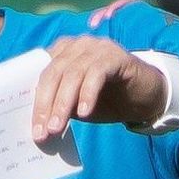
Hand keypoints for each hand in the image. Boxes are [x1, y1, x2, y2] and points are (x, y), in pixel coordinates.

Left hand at [32, 36, 167, 143]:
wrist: (145, 96)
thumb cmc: (107, 100)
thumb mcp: (79, 106)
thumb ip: (61, 108)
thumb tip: (40, 126)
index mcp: (63, 53)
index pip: (42, 75)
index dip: (35, 102)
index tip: (34, 130)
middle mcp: (77, 45)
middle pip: (54, 73)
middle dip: (46, 105)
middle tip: (43, 132)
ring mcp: (96, 47)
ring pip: (72, 74)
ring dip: (63, 103)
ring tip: (58, 127)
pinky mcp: (115, 56)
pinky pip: (97, 73)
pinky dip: (88, 93)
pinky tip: (85, 113)